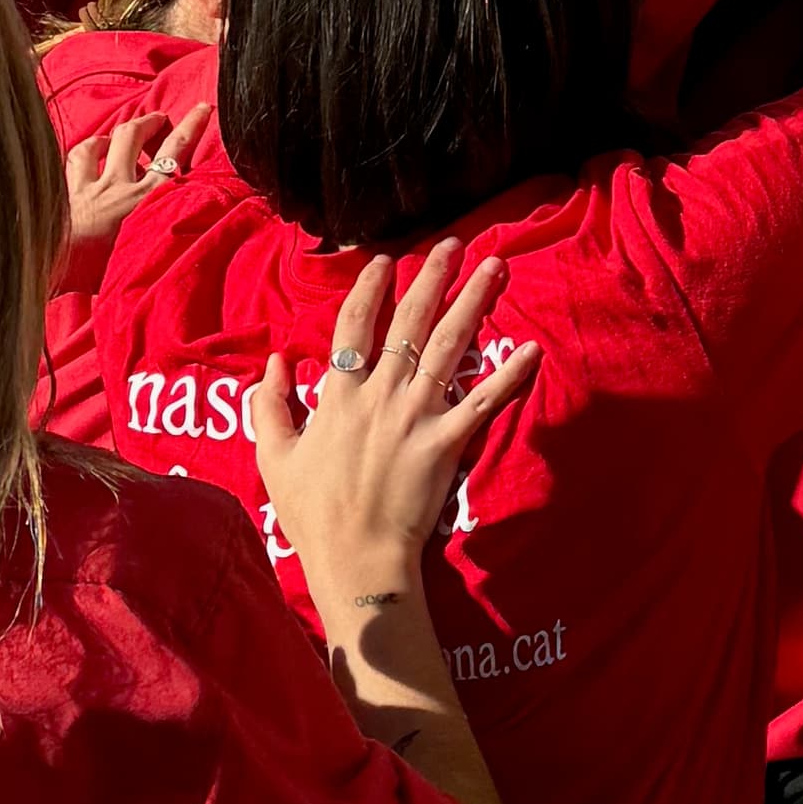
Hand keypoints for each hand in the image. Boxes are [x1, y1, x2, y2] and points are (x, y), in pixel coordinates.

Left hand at [59, 101, 191, 271]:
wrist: (66, 270)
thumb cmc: (109, 273)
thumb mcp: (153, 256)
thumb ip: (169, 240)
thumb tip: (188, 240)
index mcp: (150, 199)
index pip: (175, 152)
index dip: (190, 127)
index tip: (201, 108)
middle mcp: (120, 186)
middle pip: (134, 137)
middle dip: (148, 121)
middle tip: (158, 118)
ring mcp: (91, 187)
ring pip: (99, 145)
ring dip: (109, 137)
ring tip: (113, 140)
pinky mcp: (68, 194)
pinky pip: (74, 162)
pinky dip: (82, 155)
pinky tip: (84, 157)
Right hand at [254, 242, 536, 658]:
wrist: (356, 560)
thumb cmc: (312, 515)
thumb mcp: (274, 458)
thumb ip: (270, 405)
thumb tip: (275, 360)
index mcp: (337, 395)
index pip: (354, 326)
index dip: (369, 288)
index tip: (384, 260)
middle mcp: (380, 395)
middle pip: (410, 322)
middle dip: (432, 277)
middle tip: (452, 243)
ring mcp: (417, 417)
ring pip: (450, 346)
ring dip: (474, 303)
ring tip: (495, 267)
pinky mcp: (448, 444)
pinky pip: (484, 402)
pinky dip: (509, 376)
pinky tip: (532, 348)